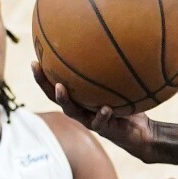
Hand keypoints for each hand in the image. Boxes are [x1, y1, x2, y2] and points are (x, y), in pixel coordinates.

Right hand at [32, 61, 156, 160]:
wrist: (143, 132)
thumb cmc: (130, 107)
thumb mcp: (123, 88)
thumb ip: (116, 74)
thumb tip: (116, 46)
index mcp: (82, 100)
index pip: (58, 87)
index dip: (44, 76)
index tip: (34, 61)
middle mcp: (82, 110)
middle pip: (56, 97)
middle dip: (44, 83)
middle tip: (37, 68)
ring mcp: (91, 121)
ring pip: (73, 111)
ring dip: (65, 99)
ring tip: (60, 87)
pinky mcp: (105, 130)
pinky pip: (101, 122)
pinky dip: (102, 115)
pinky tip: (105, 109)